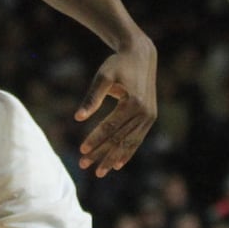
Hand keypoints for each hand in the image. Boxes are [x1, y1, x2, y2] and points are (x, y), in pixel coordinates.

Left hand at [75, 36, 156, 177]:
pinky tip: (117, 164)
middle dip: (101, 154)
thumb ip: (92, 97)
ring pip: (129, 143)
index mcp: (133, 103)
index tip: (81, 151)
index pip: (110, 128)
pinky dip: (127, 152)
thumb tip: (78, 118)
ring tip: (99, 171)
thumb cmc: (118, 64)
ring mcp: (149, 117)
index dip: (95, 140)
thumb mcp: (103, 77)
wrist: (141, 56)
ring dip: (113, 158)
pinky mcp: (150, 118)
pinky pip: (137, 139)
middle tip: (83, 165)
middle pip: (119, 139)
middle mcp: (144, 113)